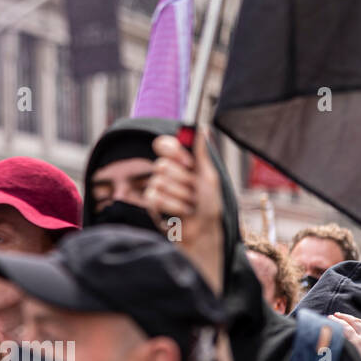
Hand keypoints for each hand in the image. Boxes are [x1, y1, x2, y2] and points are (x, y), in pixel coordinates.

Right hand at [144, 129, 224, 294]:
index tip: (188, 165)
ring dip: (180, 197)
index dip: (174, 154)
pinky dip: (173, 206)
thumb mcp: (208, 176)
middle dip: (183, 182)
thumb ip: (200, 153)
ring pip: (159, 183)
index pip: (163, 145)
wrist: (204, 232)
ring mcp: (157, 187)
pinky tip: (180, 214)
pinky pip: (155, 198)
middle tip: (194, 193)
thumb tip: (202, 128)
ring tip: (189, 206)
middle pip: (162, 166)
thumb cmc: (209, 205)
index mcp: (181, 162)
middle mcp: (167, 172)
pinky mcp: (151, 204)